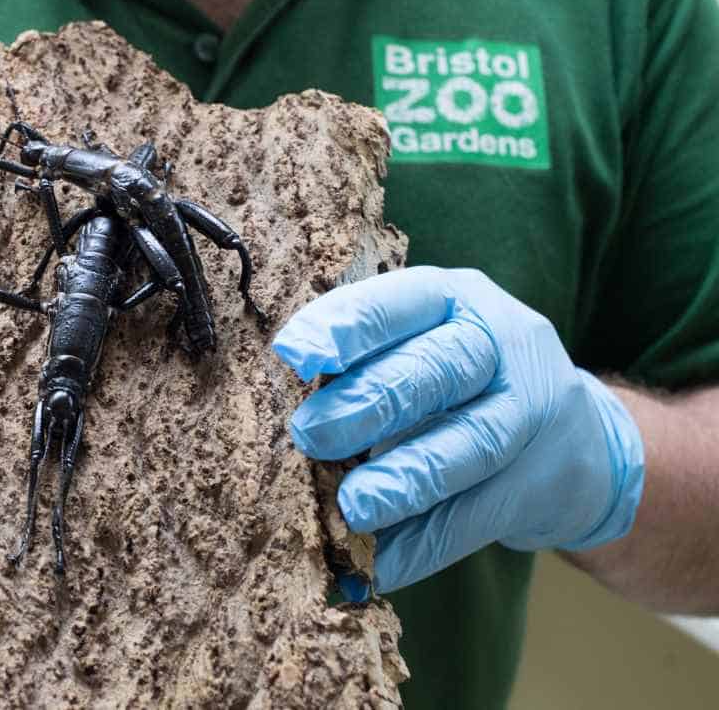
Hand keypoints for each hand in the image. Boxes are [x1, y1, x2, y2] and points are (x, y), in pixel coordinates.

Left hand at [272, 266, 644, 597]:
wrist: (577, 440)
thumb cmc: (460, 383)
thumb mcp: (421, 344)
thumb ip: (363, 362)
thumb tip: (284, 403)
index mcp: (455, 299)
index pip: (400, 302)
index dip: (347, 326)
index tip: (293, 355)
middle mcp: (502, 343)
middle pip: (437, 370)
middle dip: (369, 403)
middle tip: (310, 435)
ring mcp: (533, 411)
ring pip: (468, 445)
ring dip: (403, 481)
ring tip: (351, 508)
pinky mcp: (542, 480)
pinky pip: (478, 515)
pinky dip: (425, 544)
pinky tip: (381, 564)